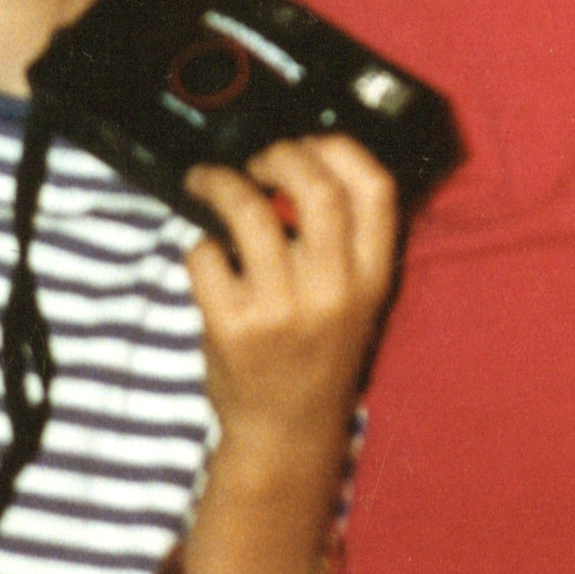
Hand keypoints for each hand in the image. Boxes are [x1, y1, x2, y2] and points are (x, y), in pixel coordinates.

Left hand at [177, 136, 400, 454]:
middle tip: (256, 160)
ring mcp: (283, 310)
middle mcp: (335, 291)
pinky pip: (205, 255)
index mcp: (372, 278)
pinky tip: (206, 255)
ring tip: (208, 182)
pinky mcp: (234, 328)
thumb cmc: (317, 354)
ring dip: (220, 183)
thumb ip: (343, 242)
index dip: (340, 148)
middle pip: (315, 188)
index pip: (375, 189)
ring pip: (250, 213)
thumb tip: (302, 162)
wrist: (287, 431)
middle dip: (279, 154)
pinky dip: (198, 244)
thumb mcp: (355, 300)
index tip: (310, 142)